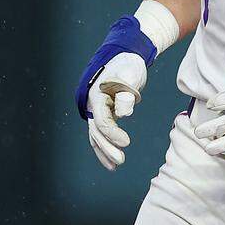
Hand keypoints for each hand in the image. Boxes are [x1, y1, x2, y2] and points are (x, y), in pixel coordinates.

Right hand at [87, 52, 147, 171]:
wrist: (126, 58)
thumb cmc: (129, 65)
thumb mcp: (130, 75)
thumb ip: (126, 94)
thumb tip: (123, 114)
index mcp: (97, 95)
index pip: (102, 120)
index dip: (112, 133)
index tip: (126, 142)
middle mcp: (93, 105)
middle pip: (96, 131)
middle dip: (107, 148)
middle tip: (121, 161)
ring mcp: (97, 110)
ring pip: (96, 135)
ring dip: (105, 151)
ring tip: (116, 167)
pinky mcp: (104, 114)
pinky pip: (101, 134)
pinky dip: (105, 147)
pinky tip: (111, 161)